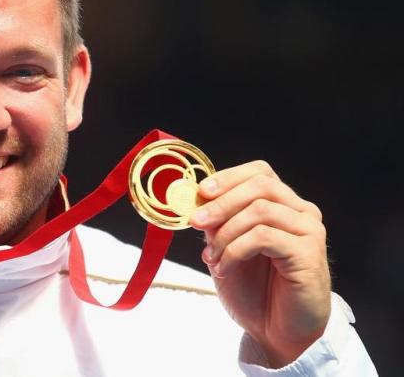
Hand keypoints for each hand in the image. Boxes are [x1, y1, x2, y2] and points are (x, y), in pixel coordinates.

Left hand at [190, 160, 331, 367]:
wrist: (276, 332)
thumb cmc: (255, 290)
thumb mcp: (226, 248)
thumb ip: (217, 223)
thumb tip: (195, 201)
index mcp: (283, 206)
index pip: (260, 172)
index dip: (229, 177)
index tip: (201, 191)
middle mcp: (301, 213)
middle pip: (260, 186)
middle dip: (221, 202)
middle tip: (196, 221)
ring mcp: (308, 232)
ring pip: (260, 211)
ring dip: (225, 233)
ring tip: (211, 258)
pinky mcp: (308, 253)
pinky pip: (264, 237)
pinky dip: (235, 250)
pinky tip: (224, 268)